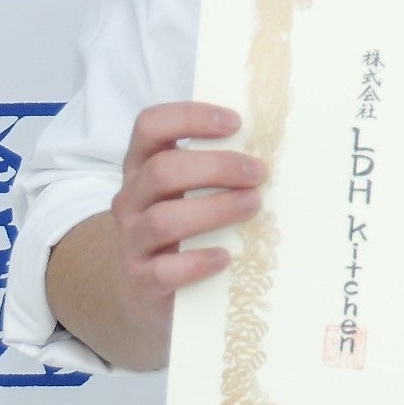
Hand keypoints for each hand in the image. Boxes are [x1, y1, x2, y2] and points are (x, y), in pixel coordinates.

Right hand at [40, 101, 262, 371]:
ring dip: (215, 210)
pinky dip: (198, 262)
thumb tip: (273, 146)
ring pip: (163, 219)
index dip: (190, 117)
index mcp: (142, 166)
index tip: (235, 122)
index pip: (151, 125)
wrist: (147, 287)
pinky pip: (165, 270)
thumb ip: (213, 167)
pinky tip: (225, 257)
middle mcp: (130, 198)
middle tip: (259, 174)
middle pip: (163, 170)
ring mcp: (131, 240)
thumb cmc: (183, 225)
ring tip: (252, 206)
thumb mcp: (187, 190)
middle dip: (217, 168)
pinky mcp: (141, 280)